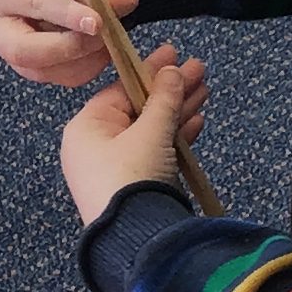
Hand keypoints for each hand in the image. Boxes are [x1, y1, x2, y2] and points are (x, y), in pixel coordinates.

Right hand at [0, 0, 133, 87]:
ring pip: (49, 71)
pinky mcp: (36, 70)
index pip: (35, 5)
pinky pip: (65, 77)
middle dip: (70, 47)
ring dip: (86, 57)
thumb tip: (127, 1)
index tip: (98, 22)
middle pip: (25, 52)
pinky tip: (102, 43)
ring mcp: (15, 53)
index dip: (67, 16)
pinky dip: (90, 64)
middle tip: (105, 34)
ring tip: (111, 31)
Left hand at [60, 45, 209, 221]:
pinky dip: (174, 137)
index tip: (174, 53)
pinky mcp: (133, 185)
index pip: (119, 90)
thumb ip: (163, 99)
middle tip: (199, 69)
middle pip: (137, 108)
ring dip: (177, 111)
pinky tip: (197, 120)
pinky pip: (154, 152)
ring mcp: (114, 167)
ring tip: (205, 90)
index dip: (149, 70)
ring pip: (150, 130)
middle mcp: (94, 146)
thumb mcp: (150, 132)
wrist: (136, 238)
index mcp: (85, 128)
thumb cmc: (133, 177)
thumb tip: (171, 71)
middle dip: (170, 90)